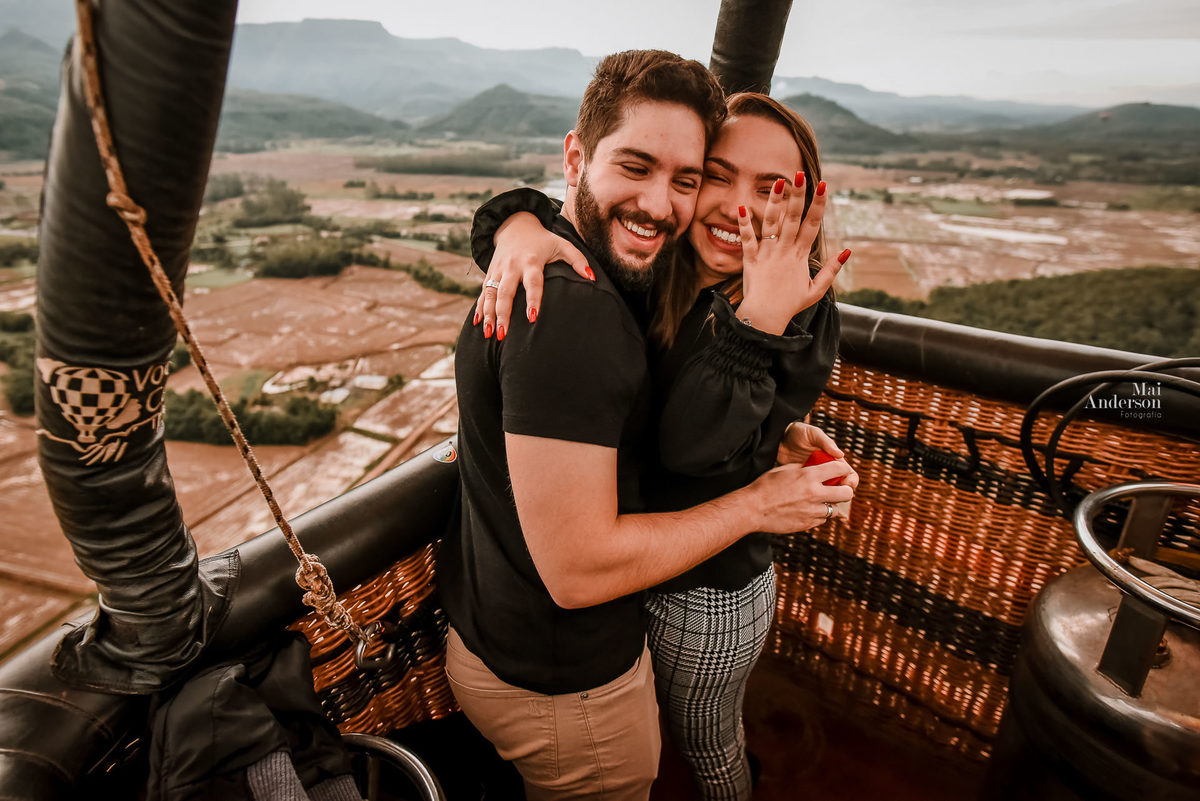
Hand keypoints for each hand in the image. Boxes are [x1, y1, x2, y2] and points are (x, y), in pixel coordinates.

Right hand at [474, 212, 591, 339]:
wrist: (515, 226)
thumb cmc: (543, 241)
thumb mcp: (562, 245)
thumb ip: (577, 260)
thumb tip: (592, 277)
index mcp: (531, 261)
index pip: (532, 283)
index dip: (532, 299)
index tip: (532, 318)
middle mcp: (512, 267)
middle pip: (505, 292)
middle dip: (503, 314)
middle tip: (504, 334)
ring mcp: (498, 271)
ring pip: (490, 294)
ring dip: (489, 315)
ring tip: (490, 335)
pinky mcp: (490, 274)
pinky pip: (482, 293)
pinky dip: (479, 309)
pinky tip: (478, 324)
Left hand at [734, 174, 849, 334]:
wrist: (765, 318)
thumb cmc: (790, 305)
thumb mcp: (816, 290)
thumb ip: (831, 270)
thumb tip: (847, 251)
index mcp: (800, 256)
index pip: (812, 225)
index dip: (818, 204)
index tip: (823, 185)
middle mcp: (784, 250)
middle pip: (792, 217)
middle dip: (797, 195)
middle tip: (800, 174)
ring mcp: (767, 254)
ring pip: (771, 223)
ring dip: (774, 201)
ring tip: (777, 181)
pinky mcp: (750, 259)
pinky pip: (747, 239)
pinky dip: (744, 224)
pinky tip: (742, 207)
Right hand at [747, 459, 855, 532]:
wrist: (753, 509)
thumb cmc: (765, 487)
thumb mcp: (784, 470)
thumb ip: (803, 467)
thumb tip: (815, 466)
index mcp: (808, 476)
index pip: (840, 469)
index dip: (844, 469)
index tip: (842, 472)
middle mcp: (814, 493)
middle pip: (847, 493)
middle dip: (846, 489)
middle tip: (839, 489)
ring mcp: (812, 511)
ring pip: (835, 509)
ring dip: (830, 504)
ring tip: (820, 501)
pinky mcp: (807, 524)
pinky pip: (822, 519)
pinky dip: (819, 515)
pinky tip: (809, 510)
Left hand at [777, 423, 856, 491]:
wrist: (777, 439)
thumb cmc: (798, 434)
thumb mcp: (812, 434)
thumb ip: (825, 442)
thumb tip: (840, 455)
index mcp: (833, 460)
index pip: (849, 474)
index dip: (851, 481)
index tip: (846, 484)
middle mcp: (826, 472)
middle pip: (841, 489)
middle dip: (842, 494)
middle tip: (834, 494)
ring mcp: (815, 481)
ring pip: (827, 496)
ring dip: (827, 499)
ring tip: (819, 497)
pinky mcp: (803, 486)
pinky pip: (812, 497)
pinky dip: (813, 500)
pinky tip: (807, 499)